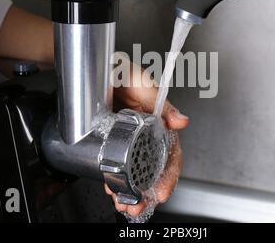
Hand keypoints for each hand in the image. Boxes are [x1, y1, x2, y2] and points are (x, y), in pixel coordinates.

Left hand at [105, 57, 188, 215]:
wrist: (93, 70)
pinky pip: (116, 167)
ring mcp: (127, 142)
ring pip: (134, 173)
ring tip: (124, 204)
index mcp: (158, 124)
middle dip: (148, 191)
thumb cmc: (121, 71)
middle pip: (153, 170)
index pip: (170, 153)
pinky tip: (111, 190)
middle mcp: (145, 135)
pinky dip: (115, 182)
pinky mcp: (111, 144)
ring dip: (131, 192)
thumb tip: (182, 122)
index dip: (169, 174)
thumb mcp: (144, 85)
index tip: (162, 190)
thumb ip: (163, 104)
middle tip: (138, 205)